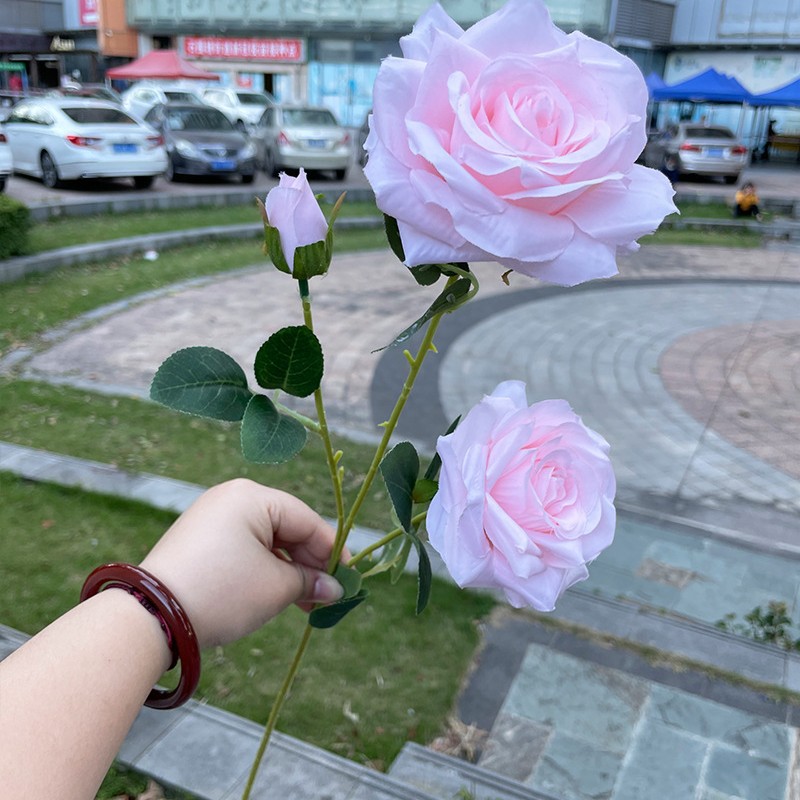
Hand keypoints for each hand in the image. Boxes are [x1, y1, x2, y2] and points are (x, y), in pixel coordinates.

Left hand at [140, 479, 345, 648]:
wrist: (151, 615)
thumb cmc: (223, 592)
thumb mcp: (276, 588)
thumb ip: (311, 582)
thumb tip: (335, 588)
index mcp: (252, 497)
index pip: (306, 520)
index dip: (332, 550)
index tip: (348, 578)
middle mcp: (232, 499)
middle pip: (286, 529)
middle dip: (309, 565)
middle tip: (327, 596)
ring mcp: (212, 518)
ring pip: (266, 541)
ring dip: (288, 571)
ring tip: (305, 604)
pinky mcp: (199, 540)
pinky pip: (244, 549)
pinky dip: (264, 570)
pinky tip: (277, 595)